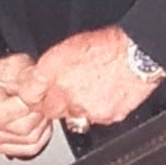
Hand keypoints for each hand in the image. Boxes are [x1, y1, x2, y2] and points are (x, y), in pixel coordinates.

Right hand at [0, 54, 52, 158]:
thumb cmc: (2, 73)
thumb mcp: (15, 63)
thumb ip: (28, 77)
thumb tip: (42, 88)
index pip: (9, 112)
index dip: (31, 105)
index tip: (40, 95)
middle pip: (22, 129)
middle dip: (40, 115)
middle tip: (45, 102)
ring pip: (30, 141)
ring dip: (43, 125)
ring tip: (40, 110)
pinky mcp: (0, 146)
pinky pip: (30, 149)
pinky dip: (41, 137)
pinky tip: (39, 123)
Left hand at [30, 26, 163, 128]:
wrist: (137, 55)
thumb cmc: (108, 45)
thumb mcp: (70, 46)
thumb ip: (50, 66)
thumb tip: (36, 78)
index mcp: (53, 70)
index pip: (28, 93)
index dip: (32, 93)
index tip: (35, 93)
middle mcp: (65, 92)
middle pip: (49, 109)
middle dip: (55, 102)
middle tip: (69, 89)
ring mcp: (84, 107)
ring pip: (72, 116)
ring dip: (77, 106)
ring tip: (92, 88)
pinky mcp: (103, 117)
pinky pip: (93, 119)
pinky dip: (96, 110)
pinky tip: (104, 94)